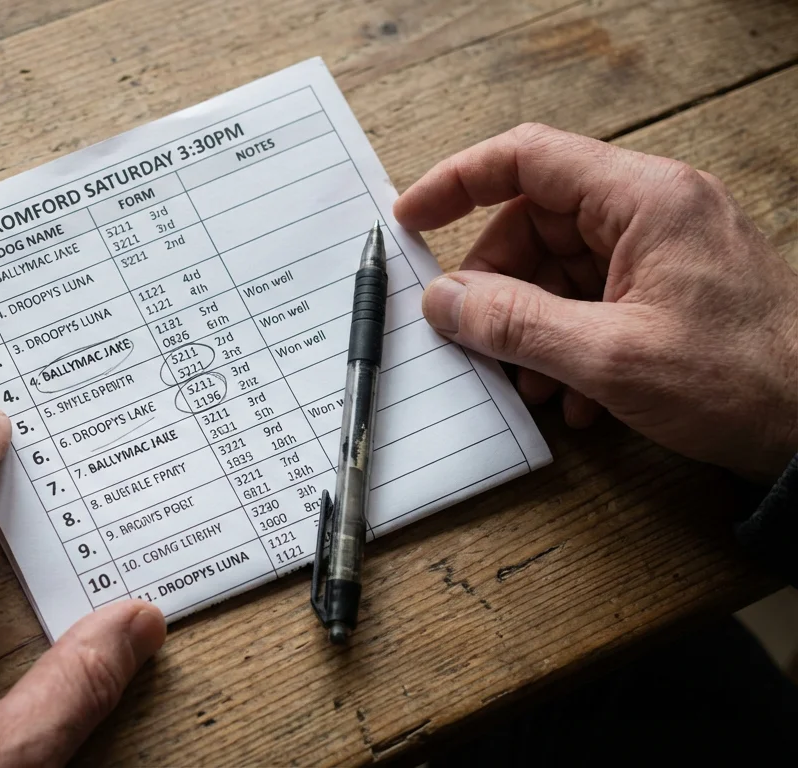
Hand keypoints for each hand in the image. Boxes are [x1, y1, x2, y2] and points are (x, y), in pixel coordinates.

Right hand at [394, 123, 797, 479]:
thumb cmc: (741, 382)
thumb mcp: (608, 357)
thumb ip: (514, 323)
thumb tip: (443, 299)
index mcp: (645, 199)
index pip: (528, 159)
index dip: (458, 182)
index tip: (412, 219)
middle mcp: (654, 212)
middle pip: (536, 224)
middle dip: (497, 287)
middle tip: (473, 337)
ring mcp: (663, 253)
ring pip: (559, 271)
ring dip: (531, 330)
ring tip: (533, 385)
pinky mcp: (669, 292)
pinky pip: (590, 302)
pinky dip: (566, 347)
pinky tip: (574, 399)